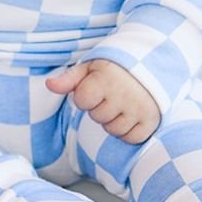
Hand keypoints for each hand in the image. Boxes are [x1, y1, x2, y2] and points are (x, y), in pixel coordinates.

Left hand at [45, 59, 159, 144]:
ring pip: (113, 130)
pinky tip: (131, 115)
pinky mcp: (151, 120)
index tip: (96, 86)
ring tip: (121, 104)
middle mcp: (123, 95)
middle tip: (112, 94)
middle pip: (97, 117)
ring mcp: (139, 109)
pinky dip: (129, 131)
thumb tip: (49, 84)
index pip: (81, 101)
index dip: (85, 95)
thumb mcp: (91, 66)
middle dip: (100, 108)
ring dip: (113, 120)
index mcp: (106, 79)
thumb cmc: (116, 66)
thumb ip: (69, 79)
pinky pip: (131, 138)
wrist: (153, 62)